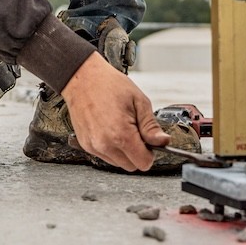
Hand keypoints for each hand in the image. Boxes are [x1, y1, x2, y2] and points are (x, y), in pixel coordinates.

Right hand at [61, 52, 169, 170]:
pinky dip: (111, 147)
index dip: (151, 153)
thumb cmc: (109, 85)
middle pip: (131, 166)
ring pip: (118, 162)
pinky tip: (110, 129)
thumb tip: (163, 142)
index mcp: (121, 134)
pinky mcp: (85, 144)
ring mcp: (93, 146)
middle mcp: (105, 144)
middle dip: (137, 152)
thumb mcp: (139, 101)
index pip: (143, 163)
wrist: (82, 78)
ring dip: (124, 152)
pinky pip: (104, 156)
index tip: (149, 141)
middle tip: (135, 131)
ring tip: (121, 128)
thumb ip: (151, 126)